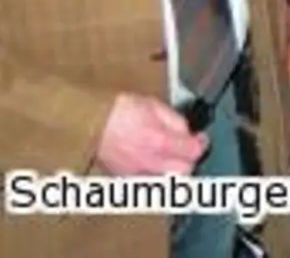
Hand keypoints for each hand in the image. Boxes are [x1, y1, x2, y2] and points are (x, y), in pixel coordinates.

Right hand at [93, 94, 207, 175]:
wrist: (89, 122)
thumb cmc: (116, 111)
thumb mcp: (153, 105)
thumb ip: (175, 120)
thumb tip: (186, 132)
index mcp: (159, 141)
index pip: (193, 152)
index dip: (200, 143)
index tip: (200, 139)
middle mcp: (150, 162)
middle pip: (185, 171)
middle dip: (189, 160)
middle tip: (186, 149)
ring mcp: (138, 173)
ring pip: (169, 182)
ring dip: (174, 171)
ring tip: (170, 157)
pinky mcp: (126, 180)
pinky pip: (150, 184)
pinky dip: (156, 176)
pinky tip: (153, 164)